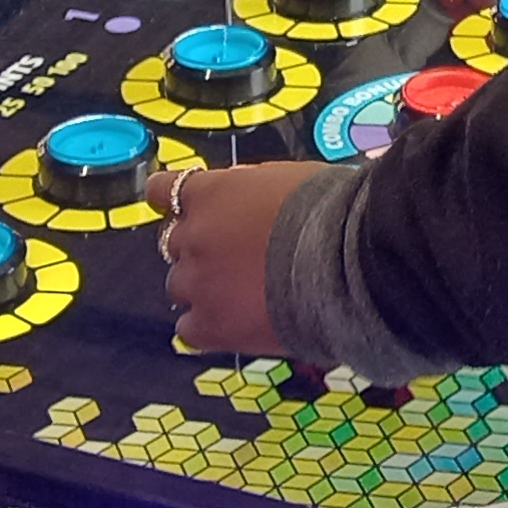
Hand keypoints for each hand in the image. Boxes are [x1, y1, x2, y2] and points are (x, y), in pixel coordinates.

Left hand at [150, 159, 326, 356]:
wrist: (344, 261)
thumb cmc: (328, 212)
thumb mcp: (284, 178)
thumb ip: (248, 189)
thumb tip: (245, 195)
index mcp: (210, 193)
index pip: (163, 189)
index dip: (171, 201)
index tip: (177, 208)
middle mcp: (193, 236)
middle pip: (175, 244)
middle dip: (200, 249)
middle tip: (234, 257)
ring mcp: (197, 282)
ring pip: (180, 286)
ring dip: (202, 287)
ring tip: (240, 294)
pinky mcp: (209, 324)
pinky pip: (188, 329)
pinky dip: (205, 327)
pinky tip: (230, 326)